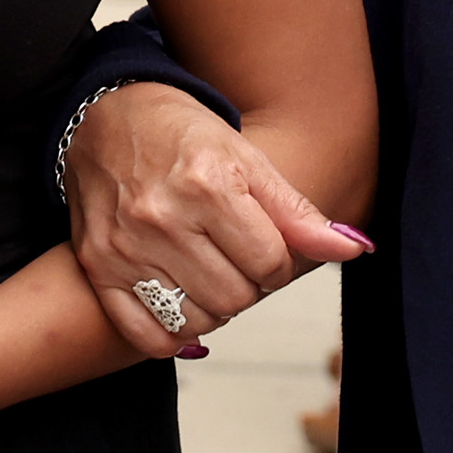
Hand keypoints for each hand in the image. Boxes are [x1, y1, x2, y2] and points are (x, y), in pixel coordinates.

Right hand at [69, 81, 368, 360]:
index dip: (277, 261)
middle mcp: (163, 217)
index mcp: (209, 184)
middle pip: (235, 297)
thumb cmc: (185, 136)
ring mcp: (125, 245)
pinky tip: (178, 303)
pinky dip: (171, 333)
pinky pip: (147, 335)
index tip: (263, 245)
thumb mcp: (249, 160)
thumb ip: (299, 212)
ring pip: (196, 320)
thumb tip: (355, 249)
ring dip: (212, 308)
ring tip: (206, 273)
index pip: (270, 264)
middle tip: (233, 257)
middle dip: (247, 285)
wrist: (105, 117)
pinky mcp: (98, 266)